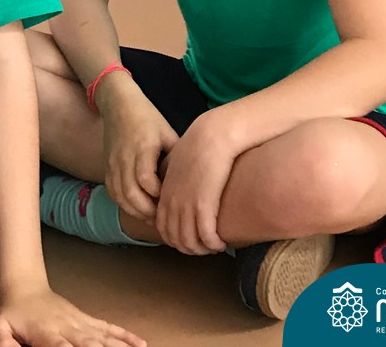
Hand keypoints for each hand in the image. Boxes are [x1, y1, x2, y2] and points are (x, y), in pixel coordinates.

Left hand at [0, 286, 145, 346]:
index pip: (61, 346)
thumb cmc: (11, 312)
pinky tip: (140, 343)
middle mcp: (68, 328)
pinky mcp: (86, 320)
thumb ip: (4, 344)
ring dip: (122, 346)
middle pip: (90, 344)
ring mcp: (80, 323)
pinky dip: (125, 336)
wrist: (24, 285)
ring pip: (104, 337)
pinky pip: (108, 328)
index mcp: (47, 333)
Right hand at [99, 79, 178, 220]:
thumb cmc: (147, 117)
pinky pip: (113, 192)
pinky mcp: (107, 167)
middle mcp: (124, 157)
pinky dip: (125, 204)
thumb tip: (192, 179)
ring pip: (120, 196)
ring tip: (153, 217)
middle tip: (165, 217)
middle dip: (148, 210)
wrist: (118, 104)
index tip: (172, 199)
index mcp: (142, 147)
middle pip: (131, 193)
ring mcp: (113, 163)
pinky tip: (138, 209)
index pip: (146, 179)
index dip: (158, 194)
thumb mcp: (167, 131)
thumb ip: (175, 155)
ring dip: (136, 211)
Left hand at [155, 110, 236, 255]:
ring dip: (203, 250)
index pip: (164, 228)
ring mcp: (186, 206)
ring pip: (190, 242)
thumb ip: (176, 180)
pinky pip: (206, 237)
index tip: (191, 239)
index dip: (176, 239)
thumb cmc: (200, 147)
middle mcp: (172, 203)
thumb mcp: (180, 165)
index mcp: (165, 193)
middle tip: (204, 248)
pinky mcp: (204, 206)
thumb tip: (183, 189)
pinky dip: (213, 244)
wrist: (211, 136)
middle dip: (190, 248)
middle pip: (176, 239)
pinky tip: (222, 242)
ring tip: (214, 247)